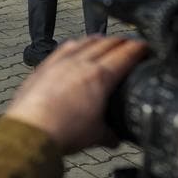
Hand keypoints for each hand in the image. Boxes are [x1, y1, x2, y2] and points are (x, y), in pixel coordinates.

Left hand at [4, 36, 147, 152]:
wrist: (30, 130)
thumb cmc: (61, 131)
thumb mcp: (96, 136)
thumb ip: (110, 134)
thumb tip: (115, 138)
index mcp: (100, 76)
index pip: (126, 54)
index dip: (140, 48)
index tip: (146, 47)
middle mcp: (80, 63)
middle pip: (107, 43)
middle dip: (123, 41)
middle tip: (130, 44)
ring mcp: (60, 62)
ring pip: (85, 41)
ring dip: (100, 40)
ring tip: (106, 42)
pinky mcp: (44, 66)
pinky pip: (64, 47)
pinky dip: (76, 44)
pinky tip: (75, 47)